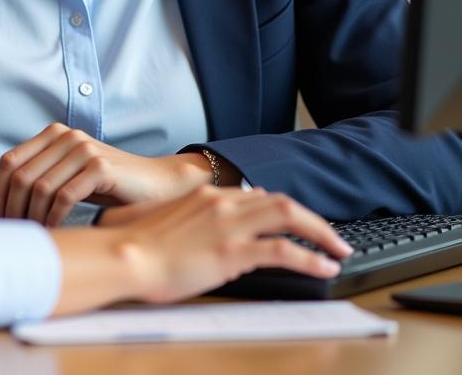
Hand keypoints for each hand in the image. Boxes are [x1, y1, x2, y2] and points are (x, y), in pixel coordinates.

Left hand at [0, 123, 220, 225]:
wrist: (157, 183)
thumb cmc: (109, 185)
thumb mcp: (70, 174)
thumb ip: (42, 175)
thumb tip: (2, 203)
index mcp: (53, 134)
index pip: (10, 161)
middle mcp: (66, 137)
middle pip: (21, 175)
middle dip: (11, 208)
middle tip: (13, 233)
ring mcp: (83, 149)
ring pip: (40, 187)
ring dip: (32, 217)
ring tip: (34, 236)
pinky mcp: (100, 166)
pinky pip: (65, 196)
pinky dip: (54, 218)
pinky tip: (55, 232)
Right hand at [49, 185, 353, 313]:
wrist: (124, 256)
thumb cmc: (133, 245)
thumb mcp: (156, 220)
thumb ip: (177, 217)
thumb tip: (180, 223)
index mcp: (204, 197)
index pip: (254, 196)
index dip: (281, 209)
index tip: (296, 222)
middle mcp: (221, 203)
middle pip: (280, 201)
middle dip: (312, 218)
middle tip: (332, 236)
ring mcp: (229, 226)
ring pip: (289, 216)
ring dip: (320, 232)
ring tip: (339, 250)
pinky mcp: (233, 252)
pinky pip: (283, 251)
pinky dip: (310, 258)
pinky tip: (324, 268)